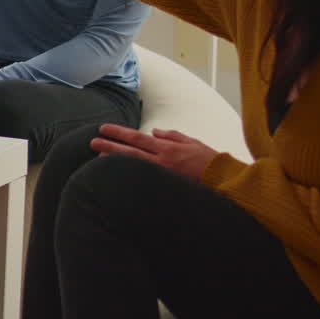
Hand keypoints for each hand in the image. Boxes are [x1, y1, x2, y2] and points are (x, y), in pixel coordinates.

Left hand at [90, 123, 219, 180]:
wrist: (227, 182)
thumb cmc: (211, 161)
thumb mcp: (193, 142)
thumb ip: (172, 136)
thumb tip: (153, 131)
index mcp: (168, 149)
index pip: (137, 138)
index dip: (118, 133)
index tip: (103, 129)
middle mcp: (162, 162)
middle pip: (130, 152)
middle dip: (110, 146)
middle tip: (92, 142)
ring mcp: (163, 177)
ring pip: (134, 168)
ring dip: (115, 162)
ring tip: (98, 158)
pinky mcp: (166, 189)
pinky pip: (144, 182)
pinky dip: (130, 178)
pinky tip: (118, 177)